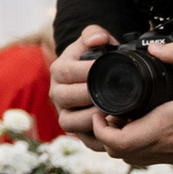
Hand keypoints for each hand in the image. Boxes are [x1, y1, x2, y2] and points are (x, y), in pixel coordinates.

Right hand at [51, 26, 116, 142]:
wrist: (88, 77)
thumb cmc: (92, 59)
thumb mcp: (91, 41)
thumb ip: (94, 34)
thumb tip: (100, 39)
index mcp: (58, 70)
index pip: (67, 71)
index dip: (87, 70)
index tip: (106, 67)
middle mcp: (57, 94)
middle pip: (67, 98)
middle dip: (91, 96)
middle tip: (114, 93)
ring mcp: (64, 114)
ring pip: (70, 122)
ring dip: (92, 119)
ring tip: (114, 112)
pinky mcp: (76, 131)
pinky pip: (84, 139)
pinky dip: (99, 138)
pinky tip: (115, 129)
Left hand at [82, 40, 172, 167]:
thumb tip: (155, 48)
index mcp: (167, 125)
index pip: (118, 140)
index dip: (101, 128)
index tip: (102, 111)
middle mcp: (167, 145)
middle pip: (119, 152)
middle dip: (106, 134)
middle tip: (109, 113)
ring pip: (133, 158)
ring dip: (121, 142)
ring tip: (124, 119)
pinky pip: (149, 158)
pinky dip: (138, 147)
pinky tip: (145, 126)